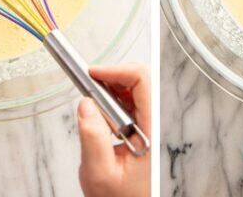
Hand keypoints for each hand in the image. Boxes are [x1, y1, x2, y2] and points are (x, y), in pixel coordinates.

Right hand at [77, 63, 150, 196]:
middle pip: (141, 81)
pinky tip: (101, 113)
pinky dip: (114, 101)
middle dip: (113, 77)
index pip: (143, 82)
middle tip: (90, 85)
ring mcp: (152, 125)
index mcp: (152, 130)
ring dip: (112, 89)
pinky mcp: (144, 128)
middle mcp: (156, 124)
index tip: (94, 74)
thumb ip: (92, 137)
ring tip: (94, 103)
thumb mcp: (98, 172)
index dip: (117, 71)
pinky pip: (132, 104)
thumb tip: (86, 104)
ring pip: (136, 90)